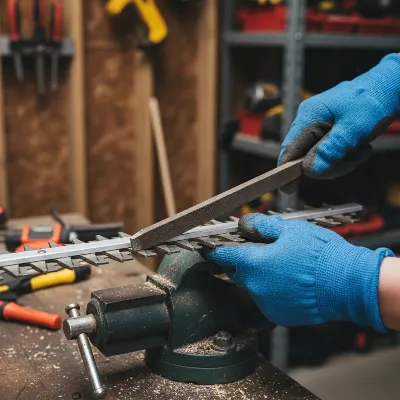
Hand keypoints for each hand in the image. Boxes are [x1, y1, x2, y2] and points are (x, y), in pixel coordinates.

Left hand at [208, 213, 392, 331]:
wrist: (346, 284)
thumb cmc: (319, 255)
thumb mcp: (290, 229)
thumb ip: (262, 226)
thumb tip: (245, 224)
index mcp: (253, 263)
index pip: (222, 256)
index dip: (216, 249)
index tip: (212, 248)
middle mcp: (254, 286)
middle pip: (236, 271)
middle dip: (241, 261)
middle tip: (260, 251)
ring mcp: (265, 303)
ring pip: (252, 286)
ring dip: (258, 276)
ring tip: (282, 267)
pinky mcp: (277, 315)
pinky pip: (266, 300)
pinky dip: (271, 291)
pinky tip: (289, 282)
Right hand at [279, 54, 399, 181]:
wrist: (389, 89)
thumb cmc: (372, 102)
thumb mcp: (352, 130)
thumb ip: (330, 150)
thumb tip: (310, 170)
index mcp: (309, 115)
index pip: (290, 147)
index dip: (287, 169)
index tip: (288, 189)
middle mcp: (309, 120)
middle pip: (305, 156)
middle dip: (329, 164)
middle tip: (351, 161)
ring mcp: (318, 127)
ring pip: (319, 158)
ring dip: (341, 161)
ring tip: (360, 151)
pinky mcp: (327, 133)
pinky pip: (329, 153)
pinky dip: (345, 157)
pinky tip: (359, 148)